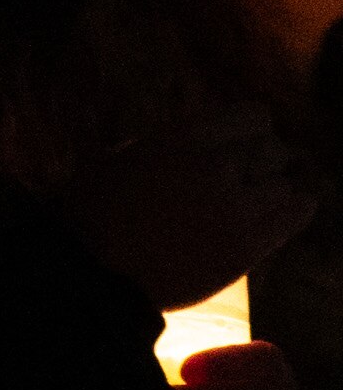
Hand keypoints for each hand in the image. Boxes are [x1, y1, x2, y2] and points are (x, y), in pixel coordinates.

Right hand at [64, 106, 318, 310]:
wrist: (92, 271)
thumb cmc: (96, 213)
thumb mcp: (124, 157)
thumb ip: (174, 144)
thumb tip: (210, 139)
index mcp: (181, 139)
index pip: (254, 118)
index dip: (248, 133)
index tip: (237, 148)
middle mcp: (213, 166)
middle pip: (272, 151)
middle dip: (259, 164)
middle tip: (241, 180)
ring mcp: (234, 207)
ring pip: (284, 183)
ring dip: (271, 191)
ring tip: (251, 203)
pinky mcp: (247, 244)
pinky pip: (297, 212)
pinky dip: (293, 209)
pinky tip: (278, 213)